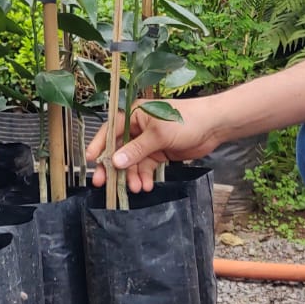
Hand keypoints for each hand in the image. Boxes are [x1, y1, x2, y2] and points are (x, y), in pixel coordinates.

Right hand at [84, 95, 221, 193]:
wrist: (213, 126)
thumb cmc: (185, 120)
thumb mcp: (158, 134)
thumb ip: (136, 150)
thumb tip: (115, 161)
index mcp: (134, 115)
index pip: (111, 130)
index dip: (99, 145)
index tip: (91, 161)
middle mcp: (138, 128)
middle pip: (119, 149)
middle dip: (113, 167)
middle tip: (104, 184)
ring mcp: (148, 142)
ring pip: (133, 162)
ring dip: (132, 175)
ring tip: (136, 188)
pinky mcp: (159, 153)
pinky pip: (146, 167)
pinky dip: (145, 176)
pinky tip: (146, 185)